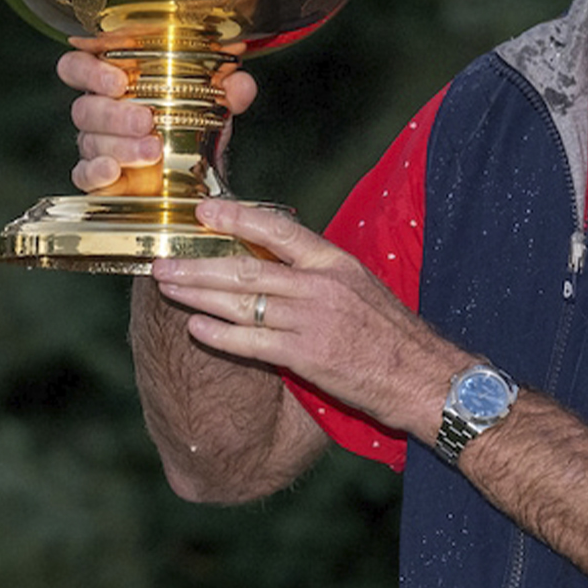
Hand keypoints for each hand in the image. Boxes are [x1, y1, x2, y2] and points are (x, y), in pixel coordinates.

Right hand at [57, 36, 256, 193]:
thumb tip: (240, 82)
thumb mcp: (215, 106)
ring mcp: (95, 146)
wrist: (198, 175)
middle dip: (114, 114)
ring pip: (89, 141)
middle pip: (85, 108)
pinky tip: (113, 171)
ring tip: (152, 150)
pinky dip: (96, 173)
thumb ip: (228, 91)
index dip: (89, 70)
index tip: (118, 80)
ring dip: (120, 145)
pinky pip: (84, 175)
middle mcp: (98, 112)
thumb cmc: (192, 127)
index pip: (78, 67)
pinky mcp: (99, 178)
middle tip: (146, 121)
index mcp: (114, 83)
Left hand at [149, 198, 471, 440]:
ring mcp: (313, 321)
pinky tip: (195, 329)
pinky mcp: (308, 357)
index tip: (202, 211)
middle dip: (198, 264)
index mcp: (336, 263)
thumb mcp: (361, 288)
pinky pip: (253, 342)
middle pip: (247, 269)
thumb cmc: (394, 336)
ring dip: (199, 294)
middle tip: (162, 260)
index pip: (279, 230)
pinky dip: (221, 335)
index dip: (236, 218)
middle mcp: (321, 286)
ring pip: (242, 303)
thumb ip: (320, 276)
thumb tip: (277, 266)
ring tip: (167, 287)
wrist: (425, 377)